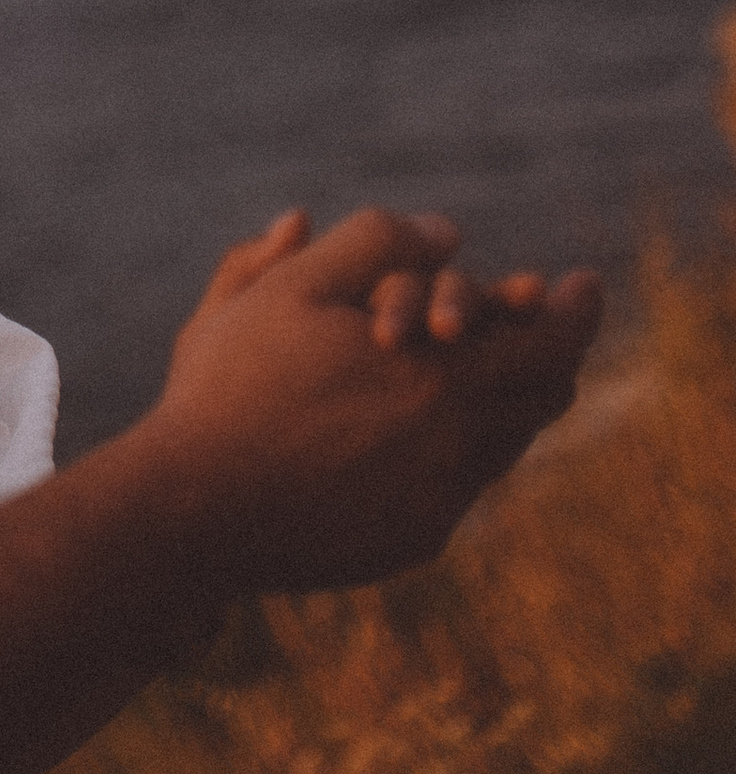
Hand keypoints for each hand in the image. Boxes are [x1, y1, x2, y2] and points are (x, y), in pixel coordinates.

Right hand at [139, 205, 600, 597]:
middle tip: (532, 319)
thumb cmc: (233, 387)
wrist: (193, 512)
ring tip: (465, 365)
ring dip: (499, 398)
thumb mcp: (290, 288)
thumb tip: (442, 231)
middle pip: (543, 395)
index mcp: (441, 378)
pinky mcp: (412, 541)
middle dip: (547, 350)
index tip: (580, 284)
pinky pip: (459, 488)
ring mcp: (439, 503)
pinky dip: (452, 447)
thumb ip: (372, 243)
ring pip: (504, 442)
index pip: (552, 343)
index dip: (575, 309)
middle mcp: (458, 448)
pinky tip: (405, 426)